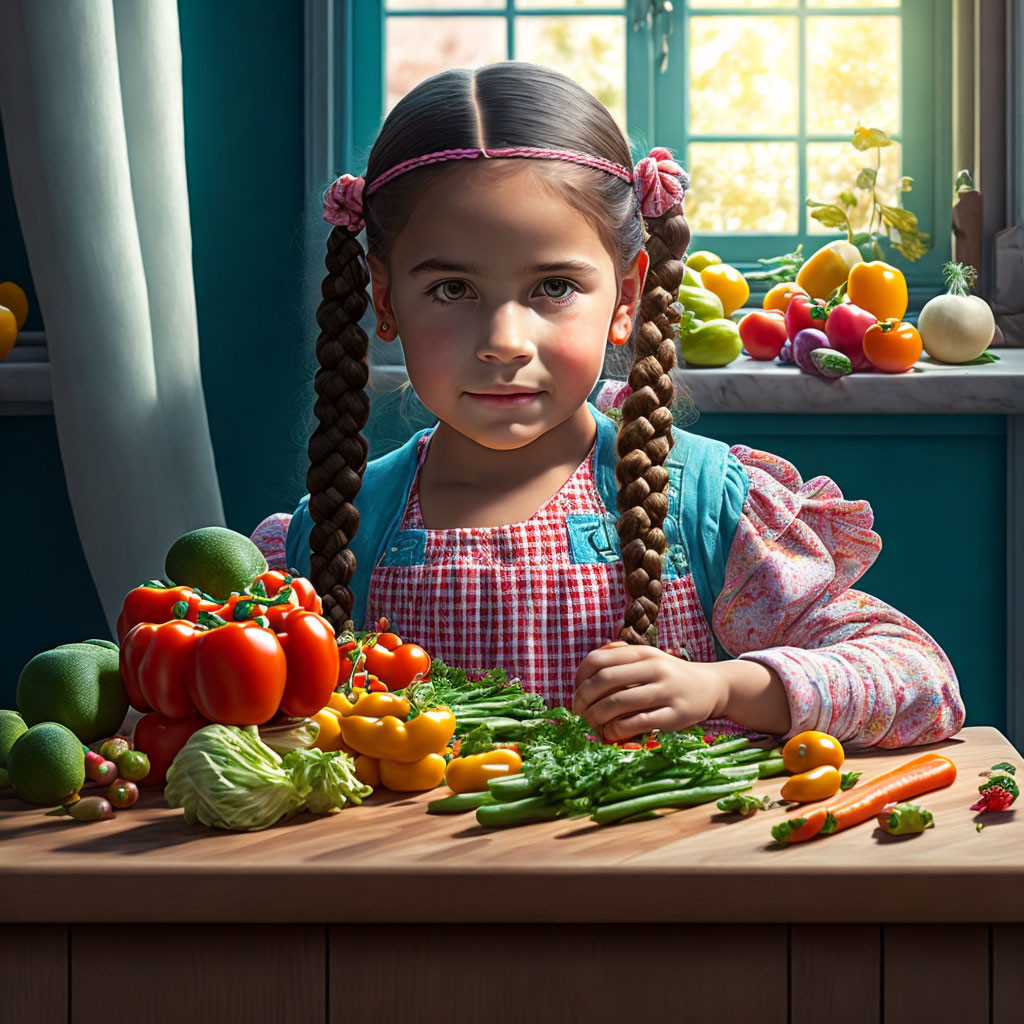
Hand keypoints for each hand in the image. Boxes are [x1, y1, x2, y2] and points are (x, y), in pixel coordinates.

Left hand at [572, 641, 727, 742]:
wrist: (712, 687)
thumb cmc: (670, 677)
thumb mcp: (648, 660)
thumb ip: (620, 663)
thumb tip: (583, 681)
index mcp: (642, 652)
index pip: (598, 659)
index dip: (579, 677)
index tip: (576, 692)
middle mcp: (653, 668)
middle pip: (604, 679)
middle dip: (583, 698)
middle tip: (578, 712)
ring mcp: (665, 690)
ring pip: (618, 702)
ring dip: (597, 716)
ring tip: (592, 724)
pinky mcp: (675, 714)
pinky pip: (637, 722)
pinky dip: (617, 730)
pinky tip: (611, 733)